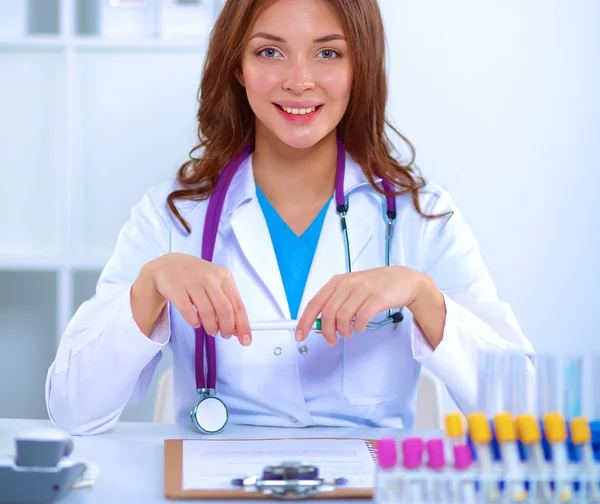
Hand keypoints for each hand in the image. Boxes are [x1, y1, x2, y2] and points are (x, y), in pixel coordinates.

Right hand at [131, 253, 251, 344]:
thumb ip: (227, 302)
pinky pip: (187, 311)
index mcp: (224, 276)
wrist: (169, 265)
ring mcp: (192, 282)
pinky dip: (194, 322)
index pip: (238, 304)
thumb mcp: (216, 283)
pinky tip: (196, 323)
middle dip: (227, 328)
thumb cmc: (197, 277)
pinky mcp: (176, 288)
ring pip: (207, 312)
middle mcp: (210, 277)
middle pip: (224, 309)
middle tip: (225, 335)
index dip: (242, 324)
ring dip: (211, 327)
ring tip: (212, 331)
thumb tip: (238, 329)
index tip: (245, 340)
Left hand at [295, 266, 424, 345]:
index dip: (304, 320)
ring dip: (343, 331)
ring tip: (348, 333)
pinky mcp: (377, 298)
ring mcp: (362, 289)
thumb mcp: (351, 289)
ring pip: (342, 317)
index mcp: (337, 282)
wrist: (403, 280)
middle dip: (326, 332)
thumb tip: (318, 325)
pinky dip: (358, 327)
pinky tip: (360, 327)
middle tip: (331, 340)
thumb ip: (335, 304)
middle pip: (327, 313)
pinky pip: (360, 319)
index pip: (315, 303)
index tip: (299, 335)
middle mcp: (347, 283)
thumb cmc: (375, 286)